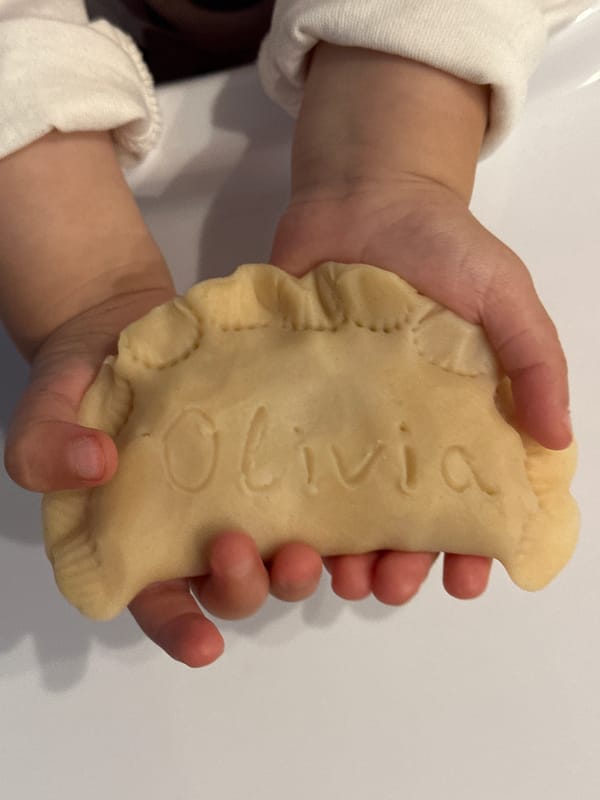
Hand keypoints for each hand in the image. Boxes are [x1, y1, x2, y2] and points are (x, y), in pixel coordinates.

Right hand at [4, 280, 322, 666]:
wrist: (132, 330)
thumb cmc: (86, 379)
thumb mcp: (46, 408)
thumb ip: (44, 445)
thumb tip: (93, 464)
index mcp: (141, 538)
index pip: (158, 600)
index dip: (181, 627)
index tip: (205, 644)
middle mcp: (201, 531)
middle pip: (233, 587)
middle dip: (250, 587)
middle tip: (257, 553)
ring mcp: (252, 499)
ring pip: (287, 559)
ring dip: (310, 572)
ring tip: (325, 557)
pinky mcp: (289, 465)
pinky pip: (328, 508)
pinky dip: (355, 531)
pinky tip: (376, 530)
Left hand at [270, 174, 570, 604]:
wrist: (360, 196)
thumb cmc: (441, 245)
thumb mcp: (506, 297)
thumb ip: (536, 363)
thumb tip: (555, 442)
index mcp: (449, 418)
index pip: (463, 499)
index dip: (469, 546)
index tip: (468, 579)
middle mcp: (390, 431)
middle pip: (395, 518)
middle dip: (398, 563)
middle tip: (390, 584)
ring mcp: (334, 419)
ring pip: (336, 508)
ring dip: (340, 551)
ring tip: (340, 573)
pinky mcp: (285, 399)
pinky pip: (281, 462)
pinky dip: (283, 504)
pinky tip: (282, 532)